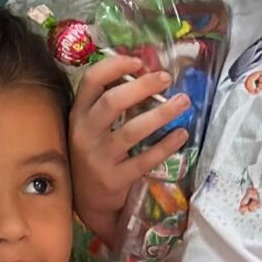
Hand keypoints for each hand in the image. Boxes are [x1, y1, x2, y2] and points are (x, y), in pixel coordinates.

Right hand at [67, 48, 197, 246]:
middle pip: (112, 101)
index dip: (115, 66)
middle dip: (143, 85)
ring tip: (183, 102)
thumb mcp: (91, 127)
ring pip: (131, 130)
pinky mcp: (114, 179)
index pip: (91, 81)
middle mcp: (84, 134)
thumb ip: (109, 103)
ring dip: (161, 113)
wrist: (88, 201)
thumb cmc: (96, 154)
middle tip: (167, 79)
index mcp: (78, 115)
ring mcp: (98, 158)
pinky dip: (165, 146)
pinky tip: (181, 134)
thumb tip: (145, 72)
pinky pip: (144, 160)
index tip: (139, 61)